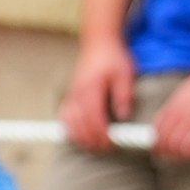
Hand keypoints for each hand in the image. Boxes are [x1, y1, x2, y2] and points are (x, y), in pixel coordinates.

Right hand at [60, 34, 138, 154]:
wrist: (99, 42)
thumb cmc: (112, 58)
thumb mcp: (125, 74)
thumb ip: (124, 96)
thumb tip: (124, 116)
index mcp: (91, 89)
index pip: (94, 120)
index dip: (102, 135)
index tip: (112, 143)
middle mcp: (78, 94)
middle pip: (79, 125)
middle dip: (92, 140)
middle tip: (106, 147)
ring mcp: (72, 95)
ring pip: (69, 122)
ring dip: (80, 136)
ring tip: (94, 144)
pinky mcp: (71, 95)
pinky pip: (64, 115)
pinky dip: (69, 127)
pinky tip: (78, 134)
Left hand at [148, 57, 189, 165]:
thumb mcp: (188, 92)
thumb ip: (178, 107)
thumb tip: (171, 120)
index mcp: (173, 105)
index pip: (156, 131)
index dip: (158, 144)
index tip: (163, 151)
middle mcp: (178, 113)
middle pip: (163, 142)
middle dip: (168, 153)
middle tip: (177, 158)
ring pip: (174, 147)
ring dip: (180, 155)